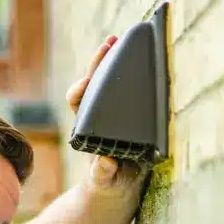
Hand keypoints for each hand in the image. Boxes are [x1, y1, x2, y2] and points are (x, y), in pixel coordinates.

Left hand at [66, 36, 144, 195]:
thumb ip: (104, 175)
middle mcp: (98, 114)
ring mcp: (112, 111)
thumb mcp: (106, 182)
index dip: (81, 90)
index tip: (87, 83)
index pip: (78, 101)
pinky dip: (133, 69)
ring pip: (109, 80)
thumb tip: (105, 163)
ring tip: (120, 39)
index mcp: (88, 127)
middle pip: (93, 82)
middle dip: (99, 62)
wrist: (118, 184)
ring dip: (114, 59)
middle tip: (110, 43)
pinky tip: (144, 55)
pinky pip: (128, 86)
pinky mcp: (129, 111)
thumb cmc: (110, 181)